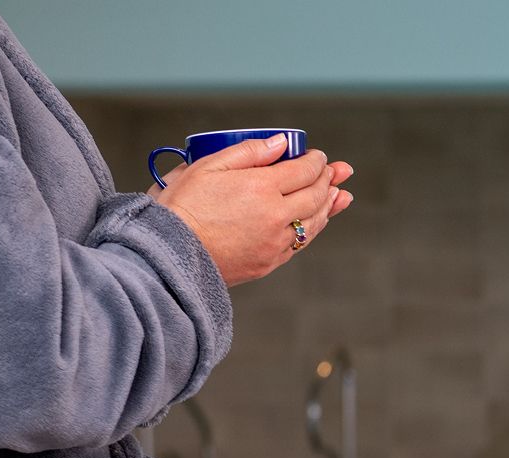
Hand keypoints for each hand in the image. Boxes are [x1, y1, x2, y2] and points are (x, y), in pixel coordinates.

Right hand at [150, 134, 355, 287]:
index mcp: (261, 188)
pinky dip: (314, 228)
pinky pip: (301, 243)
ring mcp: (275, 243)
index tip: (318, 156)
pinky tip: (318, 221)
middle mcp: (275, 217)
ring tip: (340, 195)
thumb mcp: (207, 167)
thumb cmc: (181, 207)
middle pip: (315, 196)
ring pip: (314, 222)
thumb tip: (280, 143)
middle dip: (328, 180)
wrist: (169, 256)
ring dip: (329, 206)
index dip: (315, 161)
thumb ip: (249, 152)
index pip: (303, 171)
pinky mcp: (269, 263)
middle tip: (337, 172)